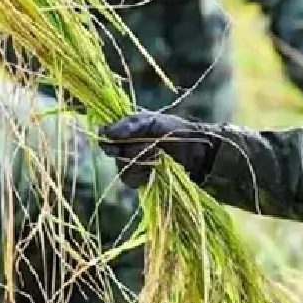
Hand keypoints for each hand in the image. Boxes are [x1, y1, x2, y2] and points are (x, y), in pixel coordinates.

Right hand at [97, 111, 221, 186]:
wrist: (199, 150)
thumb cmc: (177, 131)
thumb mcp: (153, 122)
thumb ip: (130, 125)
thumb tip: (103, 132)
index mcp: (127, 131)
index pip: (105, 137)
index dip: (108, 140)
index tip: (118, 141)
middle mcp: (127, 148)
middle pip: (113, 154)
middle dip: (132, 150)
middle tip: (152, 145)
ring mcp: (135, 165)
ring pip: (122, 168)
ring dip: (140, 162)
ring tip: (158, 155)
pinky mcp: (143, 180)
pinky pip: (131, 181)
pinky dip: (142, 174)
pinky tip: (156, 168)